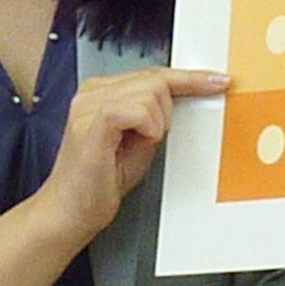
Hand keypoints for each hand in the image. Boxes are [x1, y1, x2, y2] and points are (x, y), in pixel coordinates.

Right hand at [39, 67, 229, 247]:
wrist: (69, 212)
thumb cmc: (99, 183)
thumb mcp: (138, 143)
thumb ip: (154, 118)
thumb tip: (181, 101)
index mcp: (101, 90)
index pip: (152, 73)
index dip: (188, 78)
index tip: (215, 81)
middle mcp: (93, 90)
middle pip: (155, 80)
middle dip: (166, 114)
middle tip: (148, 141)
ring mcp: (89, 102)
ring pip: (151, 93)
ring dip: (155, 124)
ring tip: (133, 146)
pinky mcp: (91, 120)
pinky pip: (138, 109)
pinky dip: (146, 128)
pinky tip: (131, 143)